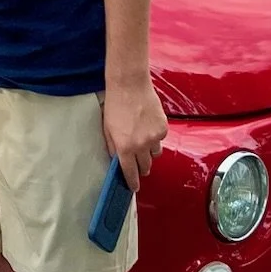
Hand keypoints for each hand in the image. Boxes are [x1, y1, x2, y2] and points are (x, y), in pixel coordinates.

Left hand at [103, 78, 167, 192]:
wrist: (129, 85)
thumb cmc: (115, 104)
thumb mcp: (107, 129)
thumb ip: (113, 147)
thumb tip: (116, 161)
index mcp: (124, 147)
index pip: (130, 173)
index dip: (133, 182)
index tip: (134, 187)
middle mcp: (141, 145)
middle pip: (145, 166)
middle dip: (141, 167)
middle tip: (136, 161)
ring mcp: (154, 137)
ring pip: (155, 154)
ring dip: (149, 151)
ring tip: (142, 138)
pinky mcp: (163, 128)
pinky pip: (160, 140)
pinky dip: (155, 137)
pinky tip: (147, 125)